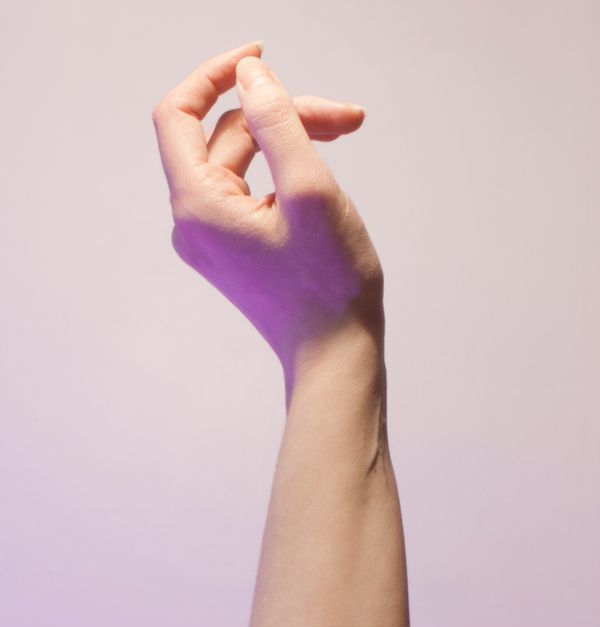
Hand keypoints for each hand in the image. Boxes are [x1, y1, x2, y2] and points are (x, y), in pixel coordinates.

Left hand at [152, 41, 383, 384]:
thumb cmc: (328, 286)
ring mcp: (213, 238)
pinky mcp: (235, 249)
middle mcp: (193, 221)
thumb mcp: (309, 191)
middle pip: (224, 136)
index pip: (178, 114)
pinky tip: (320, 173)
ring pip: (242, 161)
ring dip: (289, 138)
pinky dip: (282, 169)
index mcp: (198, 205)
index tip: (259, 57)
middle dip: (282, 113)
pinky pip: (249, 190)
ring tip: (345, 135)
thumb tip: (251, 76)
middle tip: (345, 117)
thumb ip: (277, 122)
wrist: (335, 356)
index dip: (214, 76)